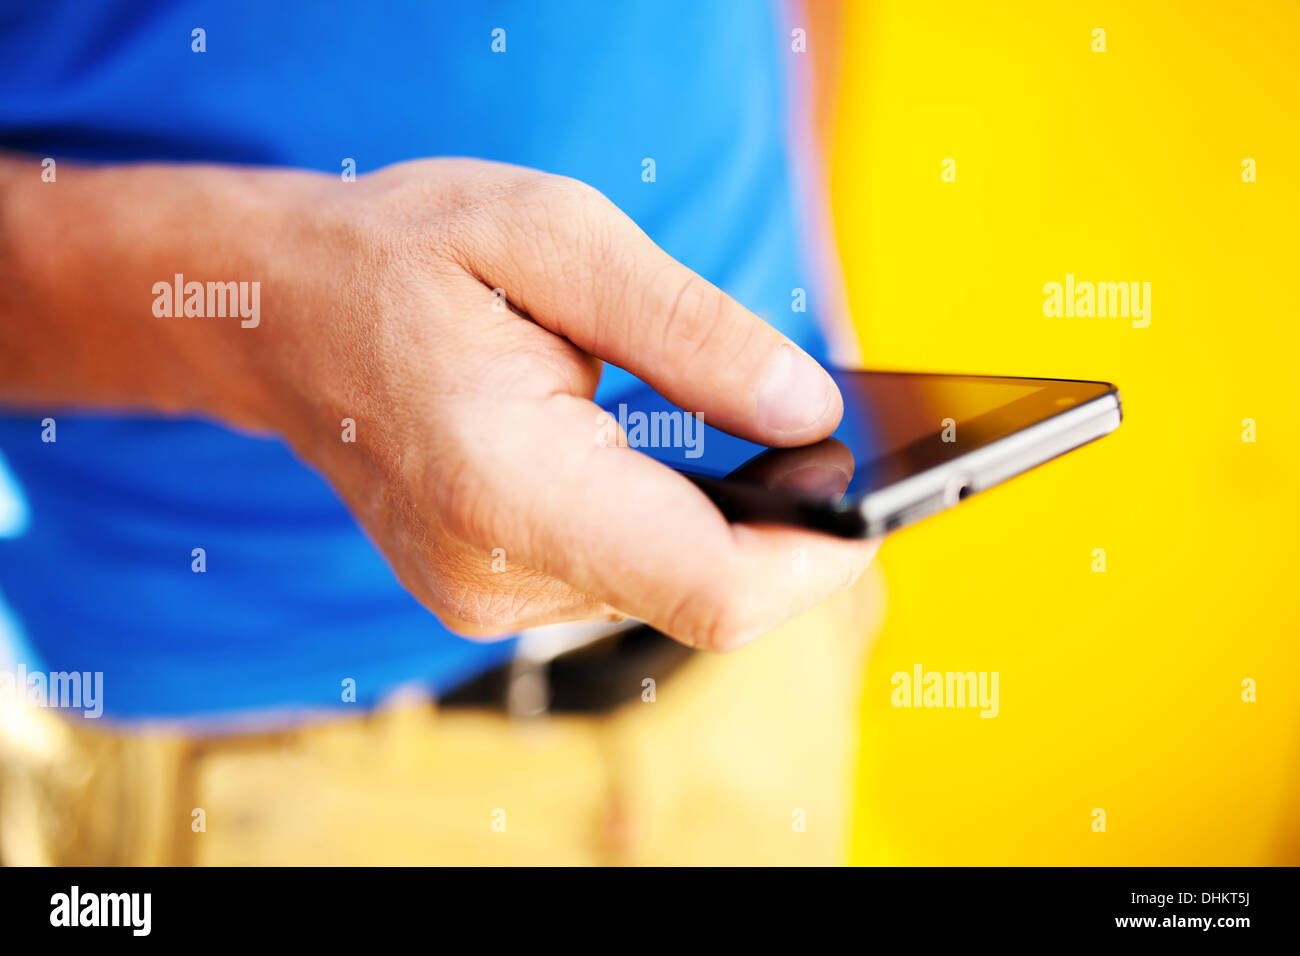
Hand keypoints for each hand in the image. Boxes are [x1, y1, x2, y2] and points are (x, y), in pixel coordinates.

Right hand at [3, 156, 879, 649]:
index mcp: (509, 483)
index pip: (713, 589)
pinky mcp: (492, 597)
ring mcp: (487, 601)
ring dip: (723, 522)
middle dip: (784, 528)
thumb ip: (691, 331)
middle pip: (706, 598)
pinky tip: (649, 458)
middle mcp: (495, 575)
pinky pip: (621, 581)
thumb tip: (809, 412)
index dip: (819, 556)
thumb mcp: (555, 236)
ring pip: (668, 592)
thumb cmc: (405, 257)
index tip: (871, 495)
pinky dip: (665, 527)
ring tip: (717, 425)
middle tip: (814, 429)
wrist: (281, 314)